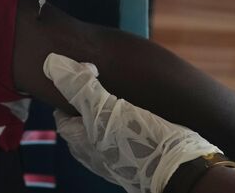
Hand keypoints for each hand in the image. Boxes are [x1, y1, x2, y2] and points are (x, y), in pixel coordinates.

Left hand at [44, 53, 220, 192]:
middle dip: (88, 99)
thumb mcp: (104, 109)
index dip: (68, 91)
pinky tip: (140, 107)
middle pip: (81, 118)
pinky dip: (127, 118)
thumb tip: (53, 64)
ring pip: (103, 124)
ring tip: (122, 89)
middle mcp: (91, 151)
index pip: (61, 112)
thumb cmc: (137, 142)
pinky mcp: (135, 155)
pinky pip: (123, 132)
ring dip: (110, 107)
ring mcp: (113, 155)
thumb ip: (79, 87)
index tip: (81, 74)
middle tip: (102, 78)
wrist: (180, 171)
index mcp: (77, 141)